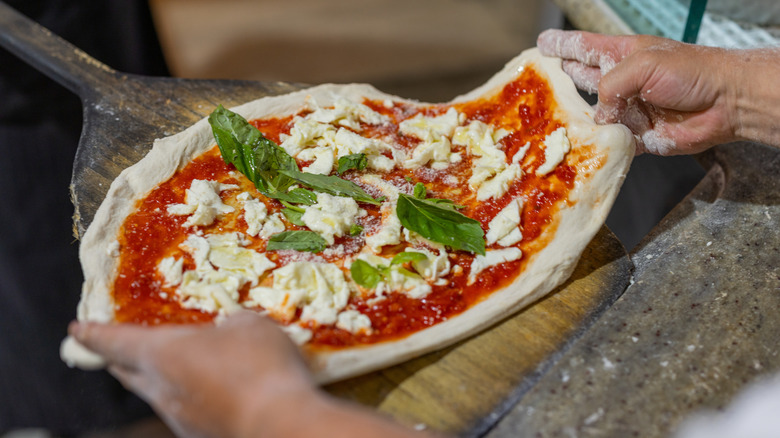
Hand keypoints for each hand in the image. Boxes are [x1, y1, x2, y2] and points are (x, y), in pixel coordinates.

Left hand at [69, 311, 315, 437]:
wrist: (281, 425)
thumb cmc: (259, 365)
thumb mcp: (248, 325)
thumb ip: (230, 324)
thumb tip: (229, 331)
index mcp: (162, 355)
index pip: (115, 342)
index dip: (95, 333)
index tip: (76, 328)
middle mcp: (161, 390)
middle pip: (128, 374)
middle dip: (119, 360)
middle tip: (115, 352)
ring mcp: (181, 419)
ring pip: (158, 395)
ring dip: (160, 380)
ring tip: (179, 366)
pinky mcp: (203, 435)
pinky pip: (187, 410)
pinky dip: (191, 396)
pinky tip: (217, 390)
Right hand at [537, 29, 748, 154]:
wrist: (725, 103)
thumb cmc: (691, 72)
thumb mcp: (643, 65)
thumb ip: (611, 86)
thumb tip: (598, 116)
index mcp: (622, 56)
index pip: (584, 48)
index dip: (562, 46)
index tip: (542, 44)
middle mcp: (622, 82)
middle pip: (582, 79)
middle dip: (560, 79)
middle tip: (538, 82)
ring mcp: (628, 110)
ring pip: (591, 116)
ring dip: (573, 119)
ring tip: (548, 119)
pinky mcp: (636, 136)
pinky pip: (609, 143)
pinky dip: (595, 145)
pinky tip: (576, 147)